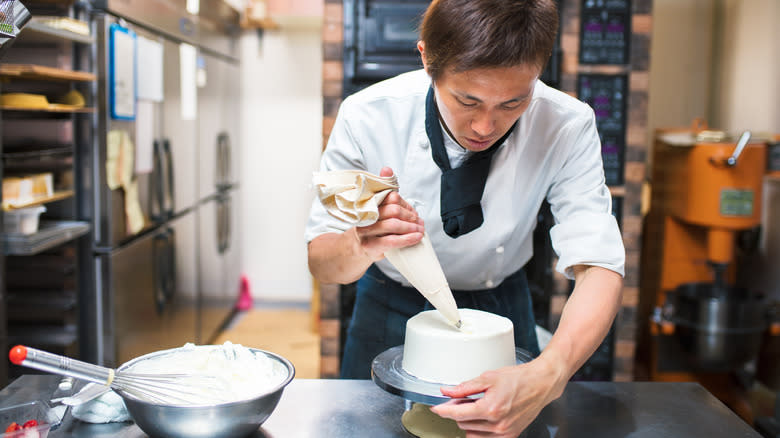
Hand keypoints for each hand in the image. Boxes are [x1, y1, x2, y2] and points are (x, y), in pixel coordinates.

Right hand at [354, 167, 424, 260]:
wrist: (357, 247)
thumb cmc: (372, 226)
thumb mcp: (378, 206)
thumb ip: (384, 189)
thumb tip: (386, 169)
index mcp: (368, 202)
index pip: (391, 197)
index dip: (406, 205)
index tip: (413, 212)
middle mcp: (366, 214)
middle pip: (393, 210)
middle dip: (410, 217)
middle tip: (419, 222)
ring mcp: (366, 231)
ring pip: (393, 225)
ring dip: (411, 228)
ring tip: (420, 230)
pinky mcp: (370, 245)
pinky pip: (392, 241)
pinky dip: (407, 239)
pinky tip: (416, 238)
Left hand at [430, 357, 566, 437]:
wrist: (540, 384)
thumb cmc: (518, 379)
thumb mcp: (488, 377)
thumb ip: (465, 387)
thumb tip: (447, 391)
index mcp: (491, 408)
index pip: (458, 414)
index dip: (443, 410)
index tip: (436, 407)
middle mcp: (498, 424)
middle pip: (463, 423)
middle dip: (458, 411)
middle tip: (462, 399)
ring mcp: (504, 433)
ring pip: (472, 433)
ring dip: (468, 421)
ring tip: (476, 406)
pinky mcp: (510, 436)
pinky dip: (479, 430)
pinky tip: (482, 417)